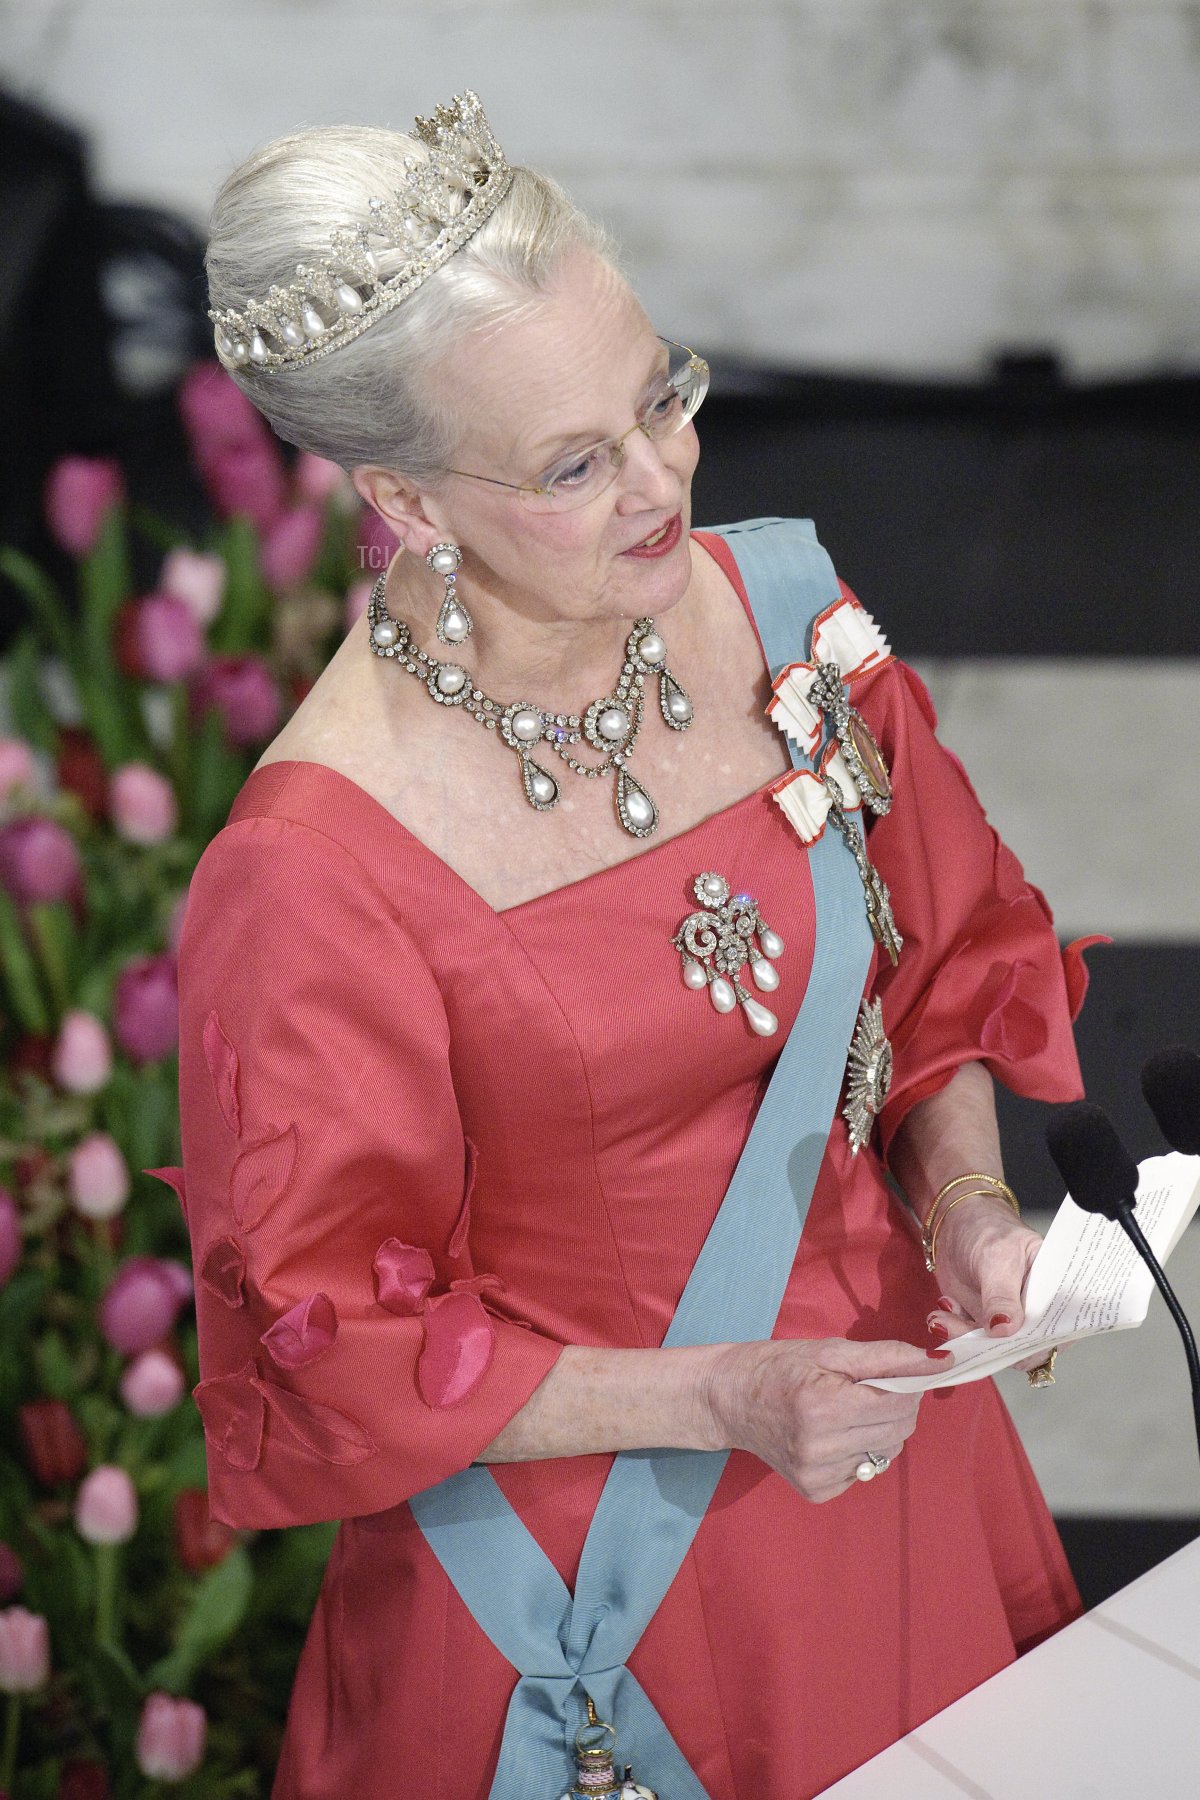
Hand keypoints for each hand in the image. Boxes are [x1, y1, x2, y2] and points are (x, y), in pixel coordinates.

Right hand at [701, 1336, 949, 1501]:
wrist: (728, 1400)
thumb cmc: (778, 1366)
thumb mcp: (829, 1350)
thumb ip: (888, 1356)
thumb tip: (940, 1361)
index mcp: (823, 1406)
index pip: (899, 1404)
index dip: (910, 1385)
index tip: (901, 1372)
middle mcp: (820, 1447)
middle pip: (898, 1431)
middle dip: (898, 1406)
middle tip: (871, 1388)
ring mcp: (817, 1474)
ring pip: (886, 1454)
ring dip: (881, 1430)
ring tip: (850, 1411)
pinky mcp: (816, 1491)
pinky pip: (864, 1471)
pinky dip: (861, 1450)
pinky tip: (835, 1435)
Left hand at [925, 1194, 1051, 1371]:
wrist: (956, 1224)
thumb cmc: (988, 1229)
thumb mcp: (997, 1257)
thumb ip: (1001, 1295)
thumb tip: (1006, 1330)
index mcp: (1057, 1292)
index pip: (1059, 1330)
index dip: (1038, 1344)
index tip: (1007, 1341)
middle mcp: (1038, 1312)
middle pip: (1025, 1347)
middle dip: (992, 1346)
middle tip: (963, 1331)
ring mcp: (1011, 1321)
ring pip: (994, 1348)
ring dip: (965, 1339)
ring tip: (941, 1318)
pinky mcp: (985, 1325)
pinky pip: (972, 1341)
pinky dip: (954, 1331)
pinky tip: (942, 1312)